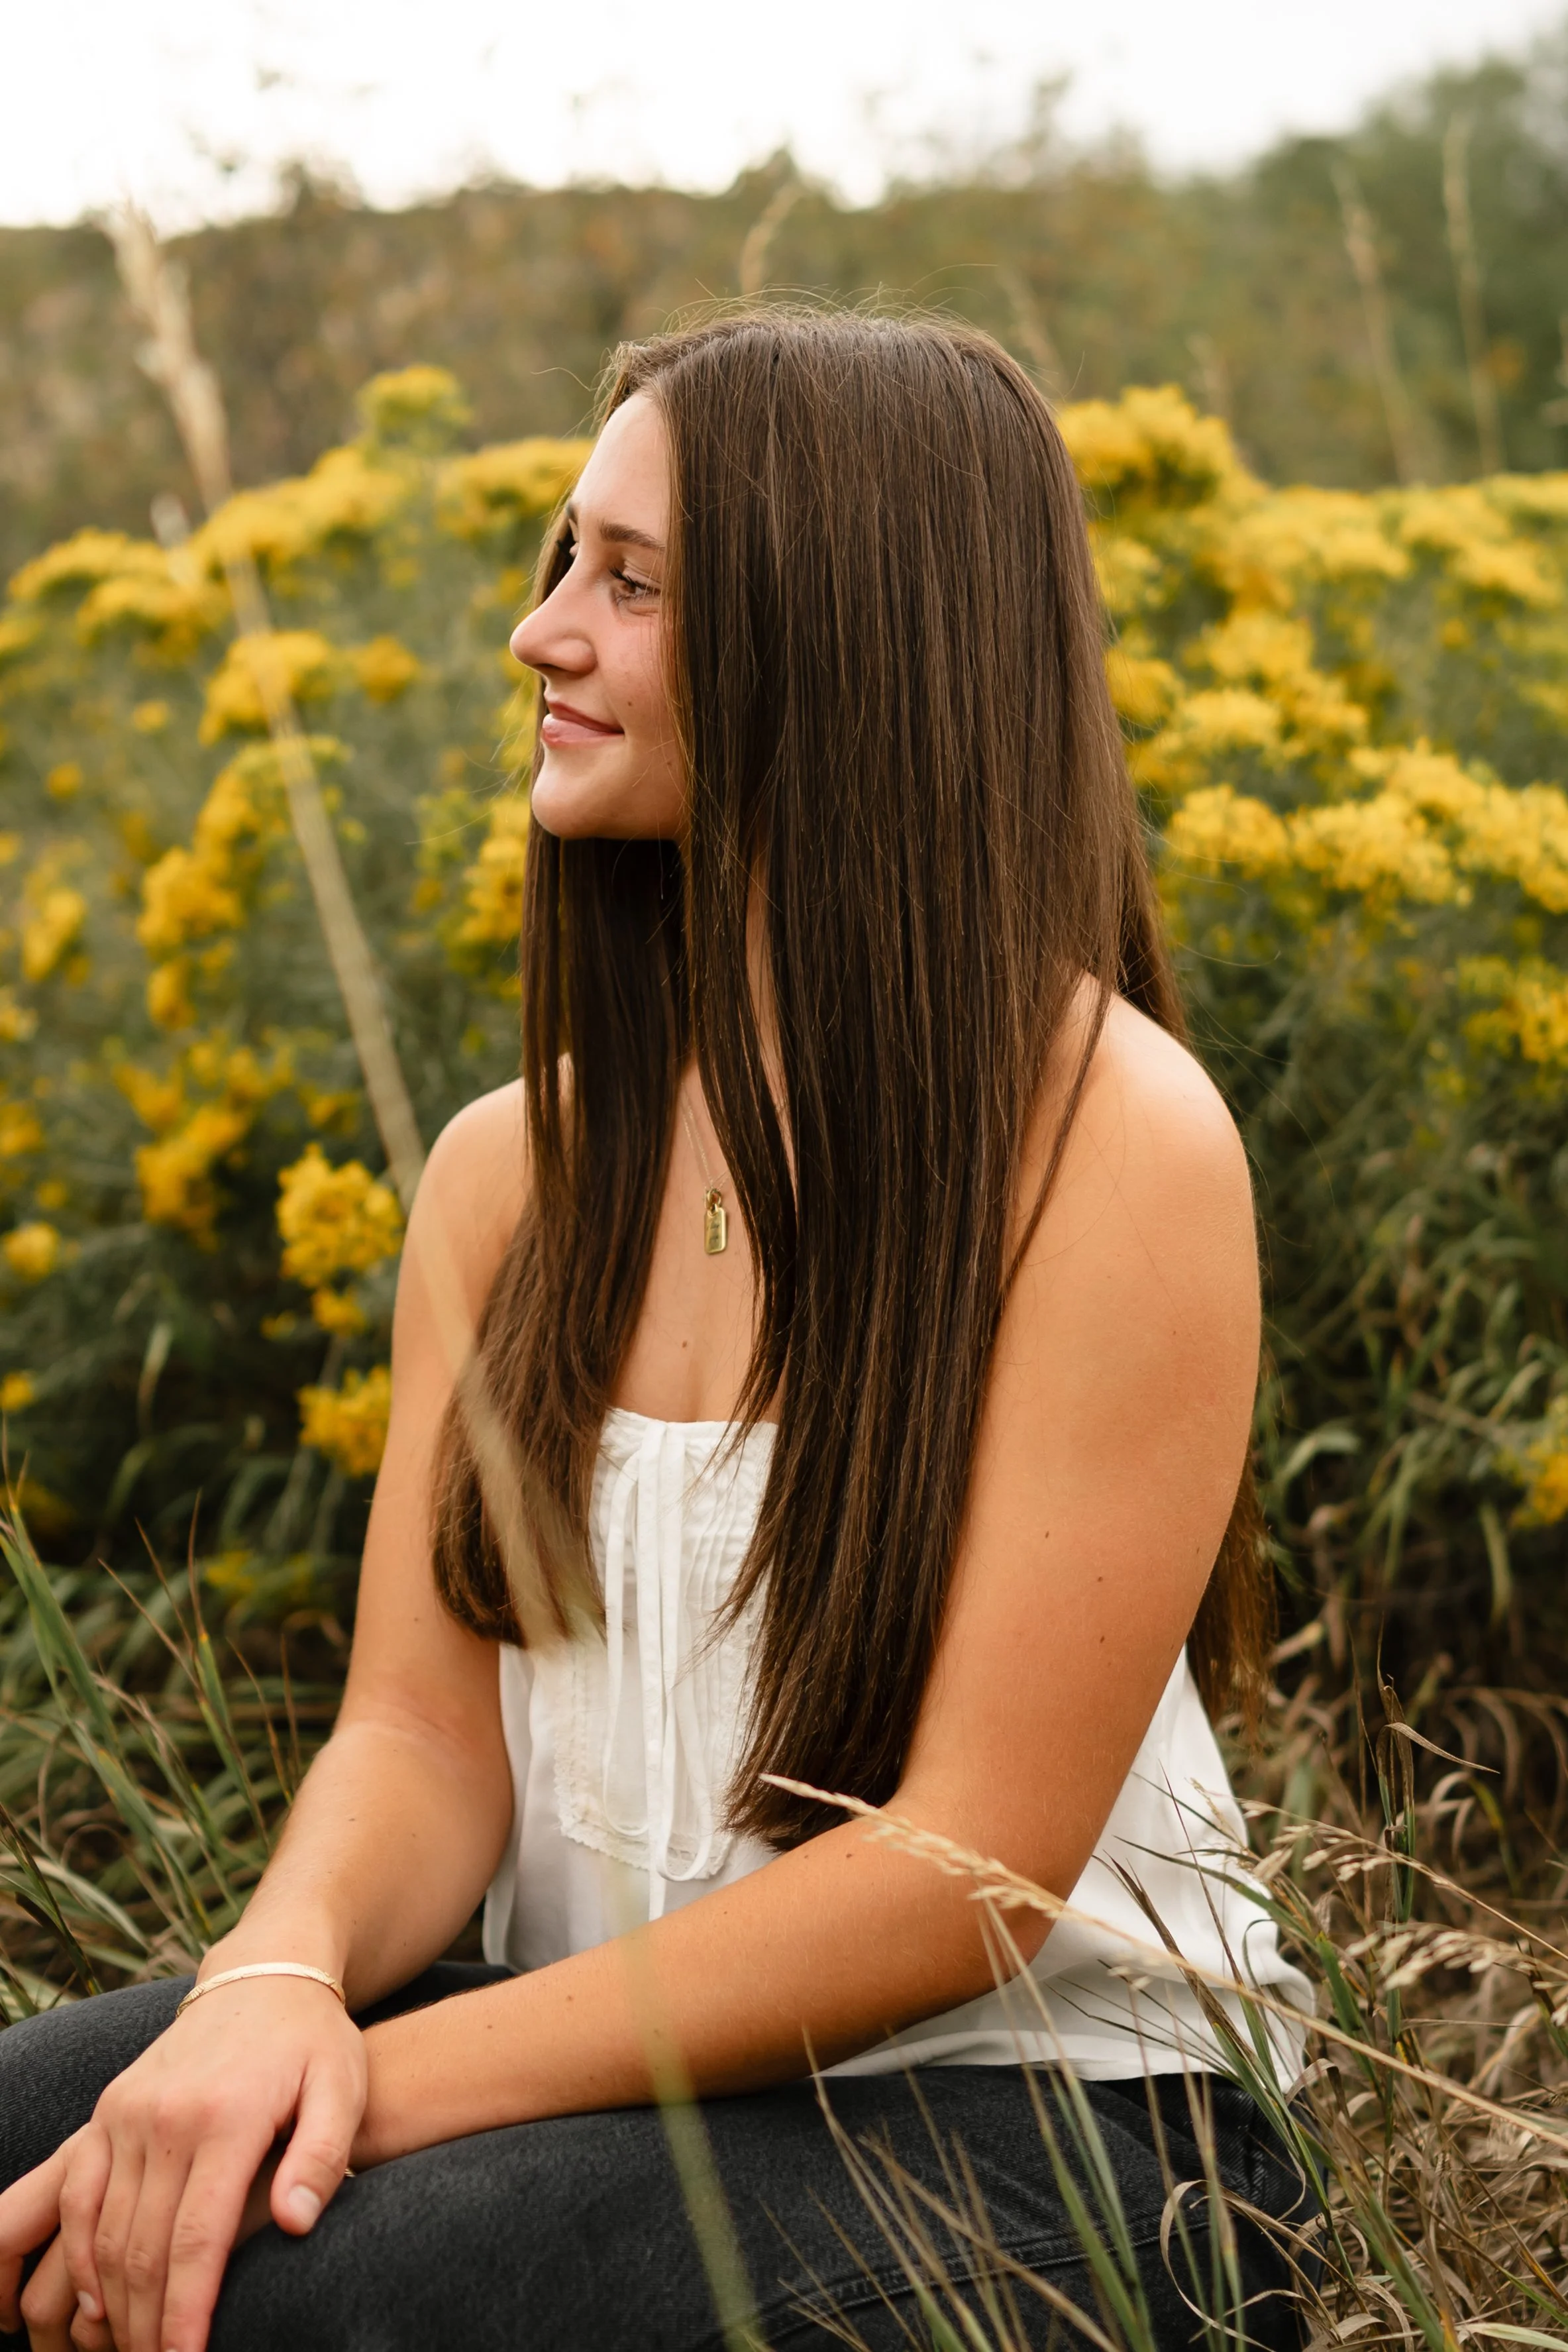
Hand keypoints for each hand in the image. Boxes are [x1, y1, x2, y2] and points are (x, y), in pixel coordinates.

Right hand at [0, 1977, 365, 2351]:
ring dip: (115, 2303)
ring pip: (106, 2232)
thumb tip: (294, 2223)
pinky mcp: (109, 2110)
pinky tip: (96, 2301)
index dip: (189, 2312)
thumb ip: (323, 2155)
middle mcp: (166, 2116)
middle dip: (151, 2323)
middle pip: (144, 2248)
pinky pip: (77, 2196)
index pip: (197, 2239)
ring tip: (138, 2348)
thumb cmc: (313, 2041)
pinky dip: (79, 2256)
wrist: (264, 1975)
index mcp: (226, 2116)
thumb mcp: (342, 2087)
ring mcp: (129, 2111)